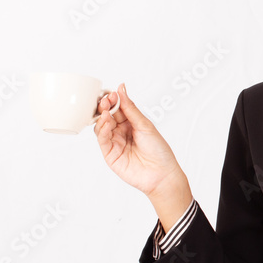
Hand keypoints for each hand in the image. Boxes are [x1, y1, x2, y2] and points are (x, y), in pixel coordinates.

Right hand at [94, 84, 188, 200]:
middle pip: (107, 116)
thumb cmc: (159, 150)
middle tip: (106, 100)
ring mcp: (114, 143)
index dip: (113, 100)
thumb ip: (130, 108)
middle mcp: (121, 132)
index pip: (117, 108)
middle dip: (104, 106)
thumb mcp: (145, 125)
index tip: (112, 93)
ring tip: (106, 111)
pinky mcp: (110, 154)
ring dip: (102, 117)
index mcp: (131, 123)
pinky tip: (106, 122)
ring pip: (101, 126)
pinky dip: (102, 129)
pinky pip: (102, 139)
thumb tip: (121, 88)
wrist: (162, 173)